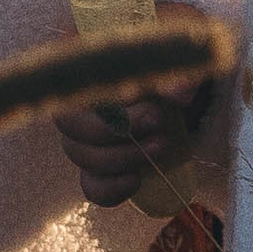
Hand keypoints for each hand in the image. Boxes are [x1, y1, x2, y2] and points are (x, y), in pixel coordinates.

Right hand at [56, 79, 208, 210]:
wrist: (182, 94)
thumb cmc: (171, 67)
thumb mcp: (178, 62)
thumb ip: (178, 72)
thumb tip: (179, 95)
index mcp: (88, 67)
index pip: (71, 83)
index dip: (101, 97)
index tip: (148, 107)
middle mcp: (76, 102)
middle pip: (70, 125)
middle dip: (115, 132)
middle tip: (158, 122)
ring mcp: (83, 137)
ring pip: (80, 156)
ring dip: (122, 157)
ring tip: (161, 145)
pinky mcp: (97, 166)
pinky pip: (90, 185)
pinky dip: (111, 189)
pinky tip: (136, 179)